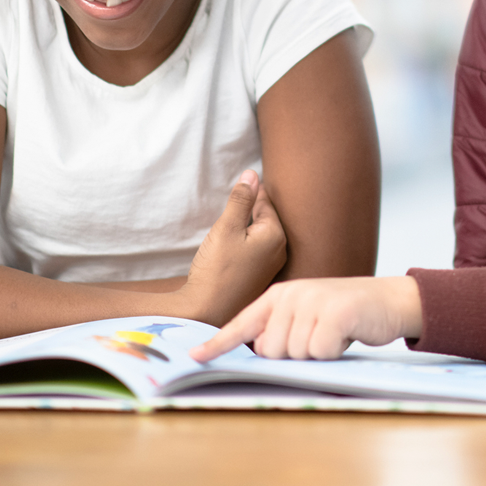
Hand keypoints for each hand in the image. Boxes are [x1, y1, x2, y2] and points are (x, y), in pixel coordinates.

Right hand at [176, 170, 286, 325]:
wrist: (206, 311)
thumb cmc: (216, 269)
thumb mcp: (226, 227)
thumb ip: (240, 199)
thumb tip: (252, 173)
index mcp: (275, 235)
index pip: (265, 202)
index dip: (250, 193)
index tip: (241, 187)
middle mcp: (280, 250)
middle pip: (265, 218)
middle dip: (249, 211)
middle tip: (233, 210)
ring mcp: (271, 265)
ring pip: (260, 234)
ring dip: (245, 229)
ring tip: (228, 231)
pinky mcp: (259, 276)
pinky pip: (255, 250)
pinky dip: (244, 245)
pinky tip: (229, 250)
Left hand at [189, 276, 421, 361]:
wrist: (388, 300)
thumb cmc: (344, 314)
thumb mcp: (307, 314)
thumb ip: (281, 328)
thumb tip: (257, 352)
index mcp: (280, 295)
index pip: (242, 323)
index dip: (218, 343)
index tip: (195, 358)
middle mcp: (291, 295)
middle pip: (270, 349)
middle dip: (293, 354)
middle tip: (317, 337)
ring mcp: (312, 302)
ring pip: (295, 354)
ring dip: (316, 353)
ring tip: (332, 333)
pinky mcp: (334, 313)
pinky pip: (320, 352)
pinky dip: (333, 352)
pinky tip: (345, 334)